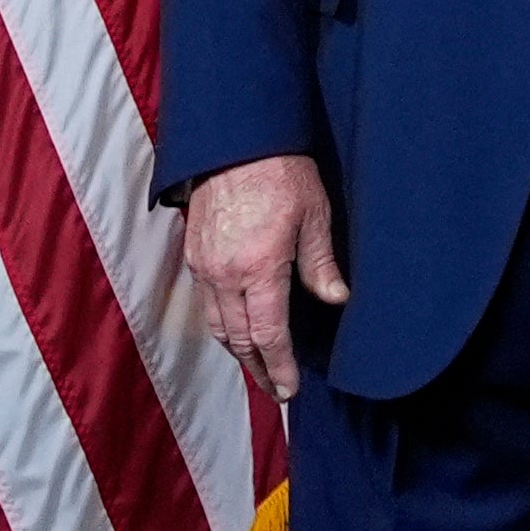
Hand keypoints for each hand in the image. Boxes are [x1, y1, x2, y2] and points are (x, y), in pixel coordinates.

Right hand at [183, 152, 347, 402]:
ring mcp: (204, 265)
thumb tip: (337, 299)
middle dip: (258, 368)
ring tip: (258, 365)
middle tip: (276, 388)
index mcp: (258, 269)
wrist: (235, 141)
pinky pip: (206, 303)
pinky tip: (236, 328)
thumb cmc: (281, 171)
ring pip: (217, 325)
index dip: (279, 367)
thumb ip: (321, 263)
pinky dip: (221, 324)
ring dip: (237, 350)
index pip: (268, 334)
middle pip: (238, 339)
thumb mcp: (314, 214)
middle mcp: (225, 274)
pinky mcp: (192, 254)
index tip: (289, 389)